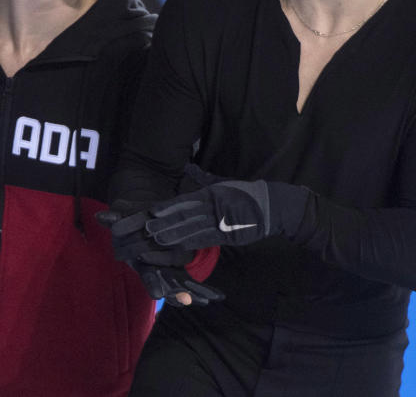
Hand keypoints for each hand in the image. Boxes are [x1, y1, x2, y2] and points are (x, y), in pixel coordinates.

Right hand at [97, 201, 224, 305]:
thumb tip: (101, 216)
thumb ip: (116, 218)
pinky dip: (202, 289)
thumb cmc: (131, 224)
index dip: (151, 283)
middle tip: (188, 301)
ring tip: (209, 300)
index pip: (145, 274)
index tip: (157, 295)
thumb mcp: (124, 218)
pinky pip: (191, 283)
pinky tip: (217, 295)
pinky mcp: (177, 272)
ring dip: (194, 295)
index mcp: (140, 262)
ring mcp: (166, 273)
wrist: (139, 227)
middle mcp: (154, 271)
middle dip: (176, 294)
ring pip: (181, 288)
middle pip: (166, 286)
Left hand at [144, 164, 307, 249]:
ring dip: (174, 234)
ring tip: (157, 239)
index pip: (183, 200)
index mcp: (210, 193)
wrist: (269, 206)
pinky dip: (191, 243)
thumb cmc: (245, 193)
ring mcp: (219, 221)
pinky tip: (178, 247)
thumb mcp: (224, 182)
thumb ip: (205, 178)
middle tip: (146, 228)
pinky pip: (206, 239)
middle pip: (184, 215)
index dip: (166, 206)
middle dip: (164, 222)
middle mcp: (212, 206)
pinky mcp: (227, 235)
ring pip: (192, 229)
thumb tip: (190, 167)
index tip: (151, 211)